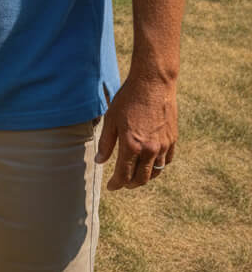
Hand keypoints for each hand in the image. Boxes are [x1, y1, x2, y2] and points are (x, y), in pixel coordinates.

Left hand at [96, 75, 177, 189]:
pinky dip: (158, 166)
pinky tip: (151, 164)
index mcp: (131, 145)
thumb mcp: (111, 120)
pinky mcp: (172, 139)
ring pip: (156, 172)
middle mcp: (149, 149)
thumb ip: (106, 143)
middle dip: (130, 184)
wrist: (153, 85)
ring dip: (145, 178)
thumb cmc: (128, 100)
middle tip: (123, 184)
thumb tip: (99, 162)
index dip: (116, 184)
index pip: (124, 174)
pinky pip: (166, 161)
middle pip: (141, 178)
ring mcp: (163, 145)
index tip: (111, 187)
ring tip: (136, 177)